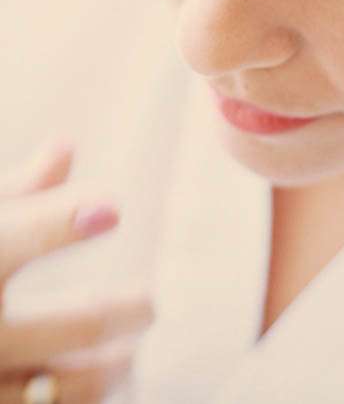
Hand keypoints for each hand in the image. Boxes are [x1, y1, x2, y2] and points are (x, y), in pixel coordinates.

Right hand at [0, 138, 154, 401]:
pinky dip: (76, 400)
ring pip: (68, 383)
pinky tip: (96, 386)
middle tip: (148, 304)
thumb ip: (15, 193)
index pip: (12, 238)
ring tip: (127, 356)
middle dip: (127, 310)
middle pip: (79, 321)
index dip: (64, 222)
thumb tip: (65, 147)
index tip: (111, 211)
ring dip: (111, 369)